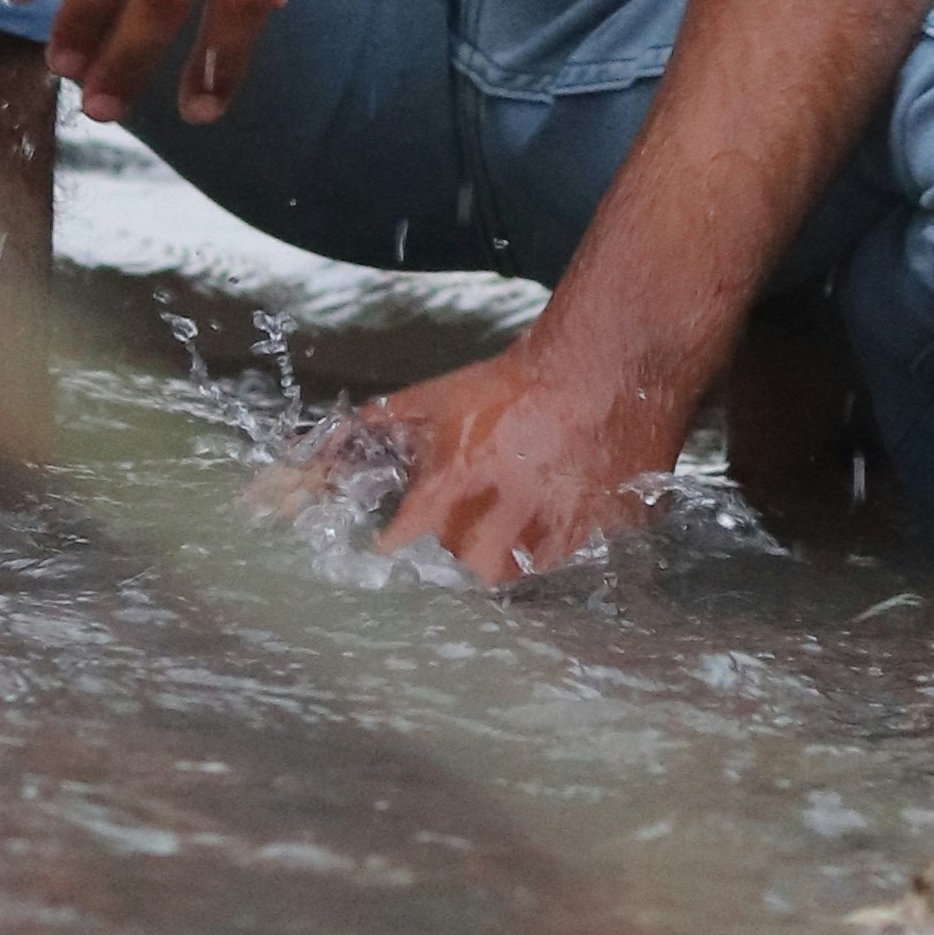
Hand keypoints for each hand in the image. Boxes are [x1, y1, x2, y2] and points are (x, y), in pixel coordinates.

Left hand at [289, 329, 695, 587]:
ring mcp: (562, 520)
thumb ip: (383, 426)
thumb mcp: (439, 398)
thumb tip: (327, 443)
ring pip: (523, 574)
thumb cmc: (512, 381)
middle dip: (461, 561)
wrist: (601, 360)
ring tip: (504, 549)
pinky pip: (578, 562)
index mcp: (461, 477)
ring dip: (509, 564)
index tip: (390, 550)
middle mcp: (508, 505)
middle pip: (470, 569)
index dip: (396, 547)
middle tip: (461, 548)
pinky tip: (553, 536)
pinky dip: (561, 555)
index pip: (410, 537)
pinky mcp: (606, 526)